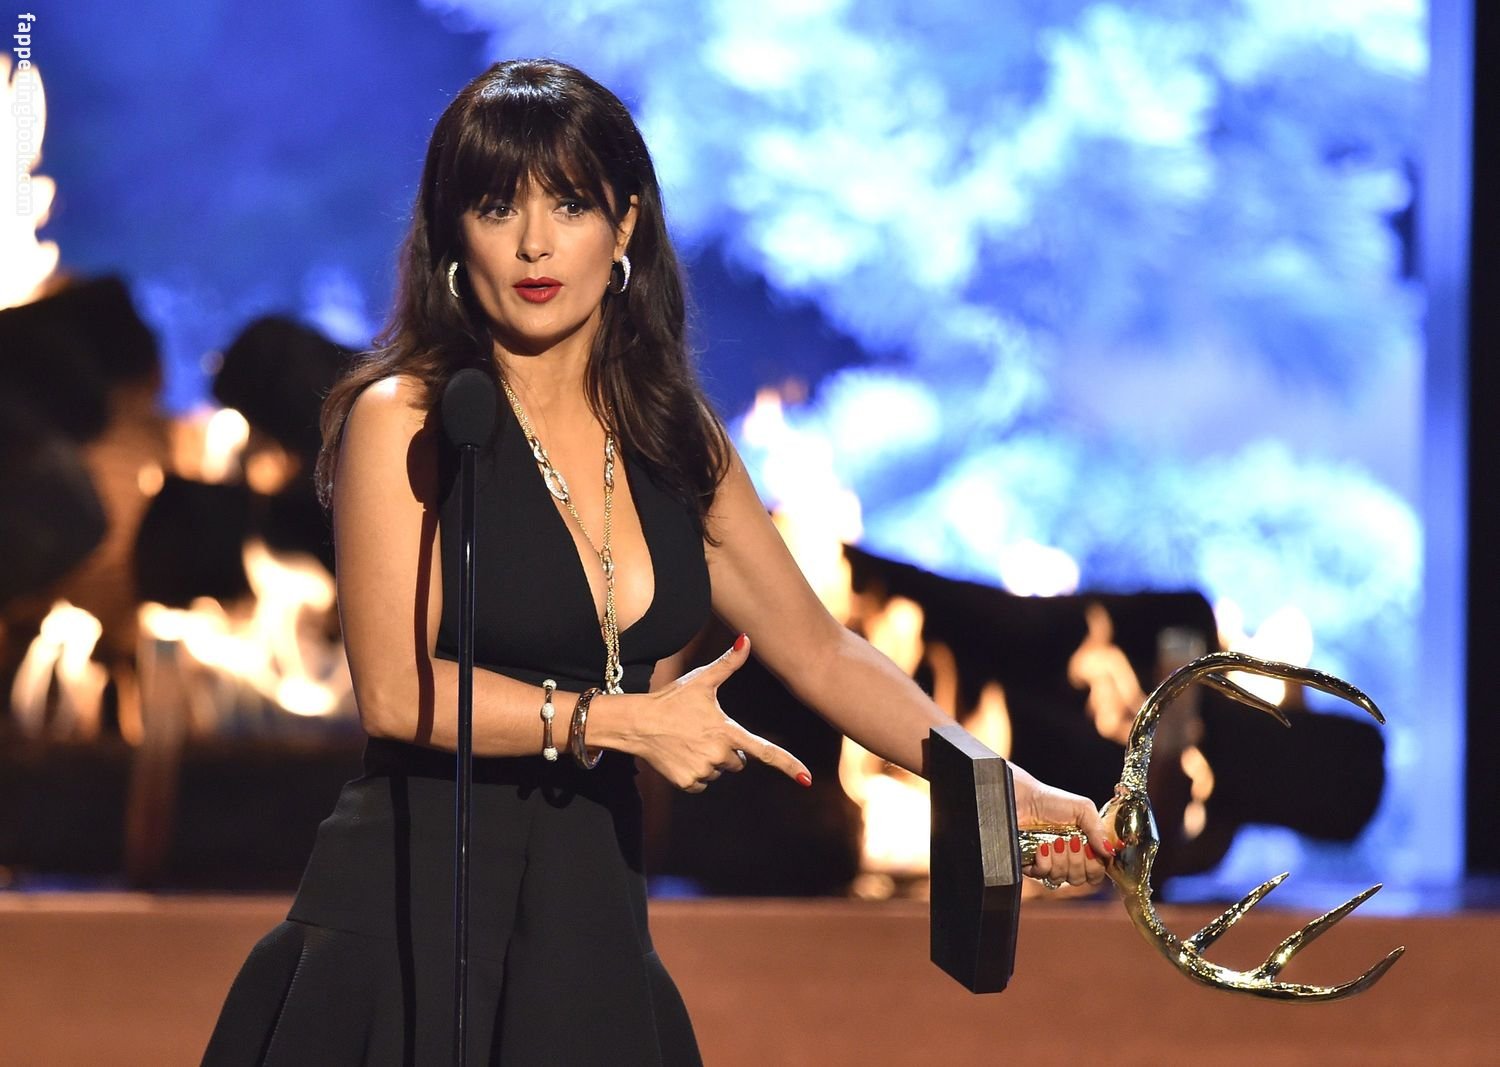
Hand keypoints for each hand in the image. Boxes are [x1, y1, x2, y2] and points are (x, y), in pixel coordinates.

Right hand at [627, 633, 811, 792]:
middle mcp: (718, 754)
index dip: (788, 765)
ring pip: (719, 772)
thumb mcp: (702, 680)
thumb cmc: (673, 699)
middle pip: (739, 761)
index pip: (765, 751)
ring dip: (709, 760)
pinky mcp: (687, 783)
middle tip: (704, 732)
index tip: (807, 780)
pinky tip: (681, 755)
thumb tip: (746, 638)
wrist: (638, 722)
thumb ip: (728, 663)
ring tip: (688, 741)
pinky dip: (695, 773)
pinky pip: (702, 783)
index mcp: (727, 731)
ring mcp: (703, 770)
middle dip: (727, 750)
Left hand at [1012, 764, 1109, 887]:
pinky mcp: (1032, 867)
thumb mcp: (1083, 809)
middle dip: (1077, 860)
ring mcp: (1050, 864)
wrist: (1022, 798)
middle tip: (1071, 841)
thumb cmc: (1051, 801)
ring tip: (1054, 840)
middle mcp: (1068, 859)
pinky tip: (1041, 846)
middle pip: (1082, 878)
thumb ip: (1099, 830)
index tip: (1090, 849)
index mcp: (1084, 848)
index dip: (1096, 865)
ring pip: (1063, 879)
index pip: (1097, 871)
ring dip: (1060, 859)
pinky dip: (1044, 861)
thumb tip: (1110, 852)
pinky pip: (1043, 876)